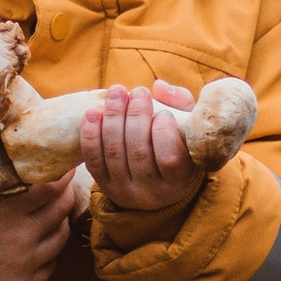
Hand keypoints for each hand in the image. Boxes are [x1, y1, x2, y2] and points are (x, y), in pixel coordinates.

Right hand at [0, 129, 77, 280]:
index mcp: (5, 208)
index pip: (52, 187)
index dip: (61, 175)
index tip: (62, 166)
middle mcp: (21, 235)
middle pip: (61, 209)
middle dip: (64, 194)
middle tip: (61, 185)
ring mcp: (24, 261)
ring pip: (60, 237)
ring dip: (60, 222)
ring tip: (53, 212)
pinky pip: (51, 265)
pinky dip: (50, 253)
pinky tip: (41, 241)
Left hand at [81, 80, 200, 212]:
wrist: (159, 184)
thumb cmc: (179, 147)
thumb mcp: (189, 130)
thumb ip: (181, 105)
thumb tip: (159, 87)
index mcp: (179, 181)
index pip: (170, 158)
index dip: (164, 132)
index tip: (163, 112)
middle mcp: (152, 193)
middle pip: (138, 152)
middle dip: (135, 116)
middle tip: (138, 91)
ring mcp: (125, 191)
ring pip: (114, 153)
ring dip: (113, 118)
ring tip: (116, 92)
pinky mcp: (105, 187)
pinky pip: (93, 161)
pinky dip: (90, 135)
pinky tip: (92, 112)